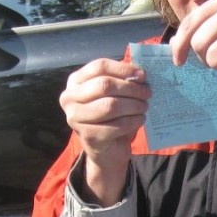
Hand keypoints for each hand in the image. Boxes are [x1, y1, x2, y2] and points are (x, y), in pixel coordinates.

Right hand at [59, 57, 149, 204]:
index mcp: (75, 82)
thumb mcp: (113, 94)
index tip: (143, 75)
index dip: (123, 69)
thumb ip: (122, 80)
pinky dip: (134, 121)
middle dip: (131, 88)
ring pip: (111, 105)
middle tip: (147, 92)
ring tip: (144, 107)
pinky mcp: (89, 136)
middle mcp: (69, 98)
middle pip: (105, 85)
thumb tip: (140, 74)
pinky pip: (117, 125)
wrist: (105, 150)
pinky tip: (140, 119)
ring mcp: (76, 118)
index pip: (99, 66)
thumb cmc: (110, 116)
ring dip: (134, 105)